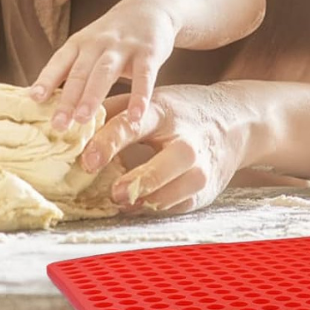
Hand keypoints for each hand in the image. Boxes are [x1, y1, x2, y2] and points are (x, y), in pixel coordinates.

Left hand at [30, 0, 175, 131]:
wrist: (150, 8)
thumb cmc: (113, 37)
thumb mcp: (88, 46)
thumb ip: (71, 69)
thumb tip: (41, 101)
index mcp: (79, 43)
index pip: (59, 62)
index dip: (46, 80)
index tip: (33, 99)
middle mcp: (98, 43)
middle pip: (79, 72)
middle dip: (67, 99)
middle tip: (58, 125)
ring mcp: (123, 47)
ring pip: (105, 72)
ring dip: (92, 96)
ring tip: (83, 120)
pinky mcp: (148, 52)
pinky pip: (143, 76)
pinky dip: (139, 96)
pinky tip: (135, 117)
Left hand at [79, 83, 249, 214]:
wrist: (235, 122)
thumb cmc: (180, 110)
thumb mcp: (151, 101)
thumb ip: (115, 112)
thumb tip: (75, 125)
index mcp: (163, 112)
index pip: (133, 125)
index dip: (108, 143)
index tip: (87, 161)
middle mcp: (185, 141)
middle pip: (162, 166)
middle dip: (136, 182)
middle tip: (113, 193)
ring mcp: (199, 169)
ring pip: (171, 194)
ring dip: (143, 201)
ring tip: (121, 200)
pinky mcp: (204, 191)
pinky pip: (176, 206)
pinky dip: (156, 208)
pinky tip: (140, 205)